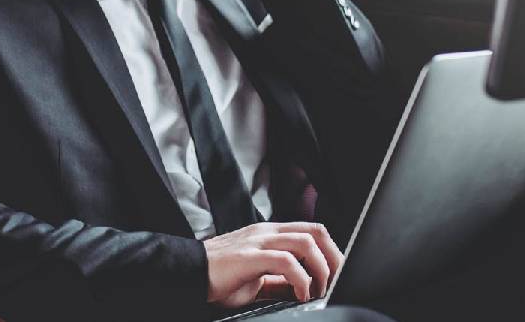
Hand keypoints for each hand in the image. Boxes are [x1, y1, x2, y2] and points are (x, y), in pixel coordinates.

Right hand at [204, 222, 343, 307]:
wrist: (188, 274)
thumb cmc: (218, 276)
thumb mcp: (256, 278)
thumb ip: (278, 280)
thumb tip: (302, 289)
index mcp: (269, 234)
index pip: (312, 231)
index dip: (330, 252)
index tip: (336, 274)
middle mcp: (266, 232)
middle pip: (316, 232)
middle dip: (333, 258)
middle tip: (335, 282)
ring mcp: (258, 241)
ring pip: (305, 242)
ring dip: (320, 268)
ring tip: (318, 290)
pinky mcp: (249, 256)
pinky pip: (286, 261)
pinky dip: (301, 279)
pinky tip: (300, 293)